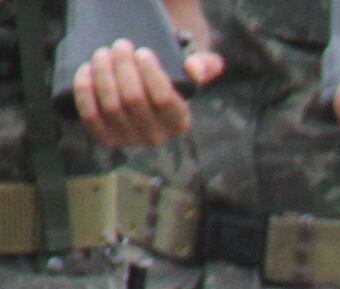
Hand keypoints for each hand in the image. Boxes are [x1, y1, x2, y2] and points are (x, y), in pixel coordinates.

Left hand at [73, 37, 219, 146]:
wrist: (142, 93)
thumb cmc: (168, 76)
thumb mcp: (190, 70)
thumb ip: (203, 65)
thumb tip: (194, 69)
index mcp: (179, 123)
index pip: (164, 100)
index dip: (150, 73)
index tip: (142, 52)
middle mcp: (156, 137)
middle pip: (134, 99)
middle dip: (123, 67)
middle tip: (120, 46)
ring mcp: (128, 140)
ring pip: (111, 105)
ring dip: (103, 74)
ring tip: (102, 53)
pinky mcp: (104, 138)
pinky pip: (91, 115)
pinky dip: (85, 91)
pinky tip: (86, 69)